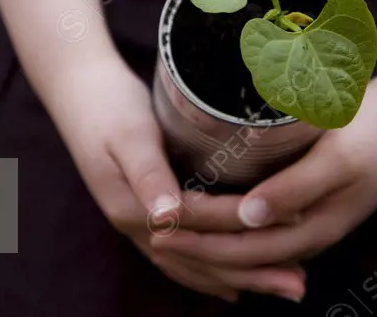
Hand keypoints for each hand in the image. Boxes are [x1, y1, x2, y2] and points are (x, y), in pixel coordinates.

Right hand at [43, 51, 306, 301]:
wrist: (77, 89)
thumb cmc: (107, 104)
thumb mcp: (129, 134)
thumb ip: (149, 174)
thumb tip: (167, 217)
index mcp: (135, 206)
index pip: (205, 224)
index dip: (250, 226)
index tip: (294, 228)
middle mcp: (137, 224)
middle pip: (202, 259)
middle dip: (252, 273)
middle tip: (299, 287)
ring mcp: (138, 222)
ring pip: (193, 264)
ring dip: (237, 278)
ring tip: (279, 286)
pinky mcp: (144, 212)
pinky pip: (181, 254)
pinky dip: (208, 271)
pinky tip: (232, 281)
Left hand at [151, 73, 376, 268]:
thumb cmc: (376, 130)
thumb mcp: (337, 158)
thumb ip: (293, 188)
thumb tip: (248, 217)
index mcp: (315, 224)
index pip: (241, 237)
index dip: (199, 232)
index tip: (161, 221)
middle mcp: (312, 231)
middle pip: (242, 249)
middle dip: (198, 244)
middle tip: (154, 232)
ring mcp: (316, 219)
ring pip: (253, 244)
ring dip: (215, 241)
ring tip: (178, 231)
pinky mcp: (317, 202)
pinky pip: (266, 230)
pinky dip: (238, 232)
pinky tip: (221, 221)